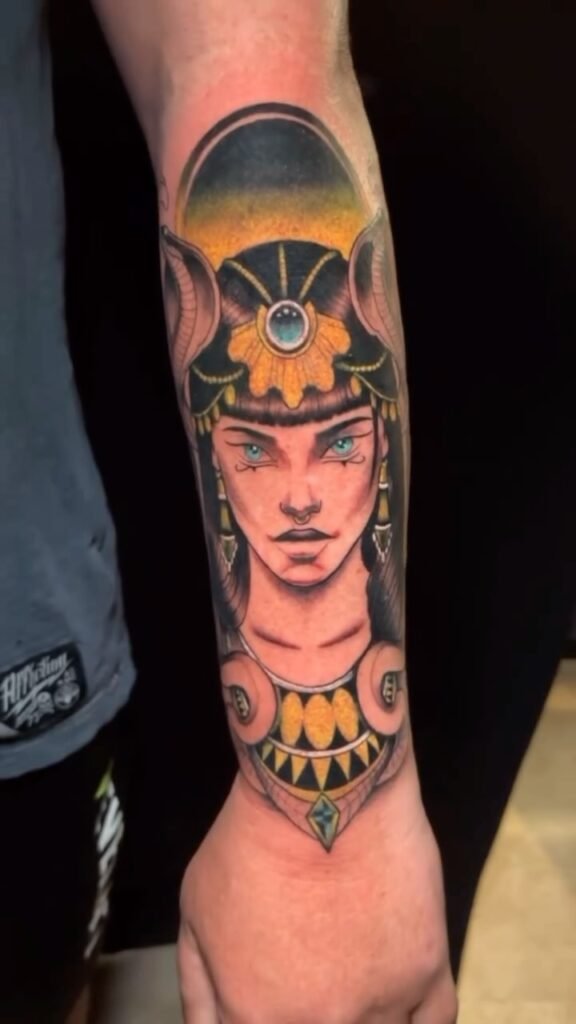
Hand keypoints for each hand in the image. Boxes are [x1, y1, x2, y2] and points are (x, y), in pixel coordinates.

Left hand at [178, 762, 456, 1022]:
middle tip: (316, 978)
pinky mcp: (426, 972)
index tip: (276, 1002)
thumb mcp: (197, 914)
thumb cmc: (251, 845)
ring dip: (362, 1018)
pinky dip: (414, 1019)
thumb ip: (201, 993)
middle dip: (313, 1015)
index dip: (263, 1020)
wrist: (320, 793)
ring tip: (349, 977)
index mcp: (256, 1018)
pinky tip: (397, 1000)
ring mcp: (379, 1005)